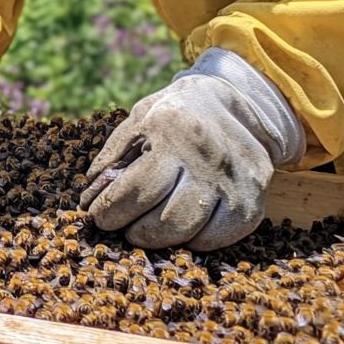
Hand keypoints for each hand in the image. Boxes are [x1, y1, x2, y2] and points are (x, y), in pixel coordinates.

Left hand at [79, 48, 305, 250]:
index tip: (99, 216)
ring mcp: (234, 181)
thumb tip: (88, 196)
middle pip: (163, 220)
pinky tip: (181, 226)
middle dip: (133, 231)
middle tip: (123, 227)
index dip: (110, 211)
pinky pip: (218, 238)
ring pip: (190, 233)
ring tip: (146, 228)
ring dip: (160, 240)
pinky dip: (194, 240)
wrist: (233, 103)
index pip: (135, 190)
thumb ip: (112, 155)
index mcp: (171, 131)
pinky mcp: (254, 200)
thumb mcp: (138, 120)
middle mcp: (206, 157)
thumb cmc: (174, 114)